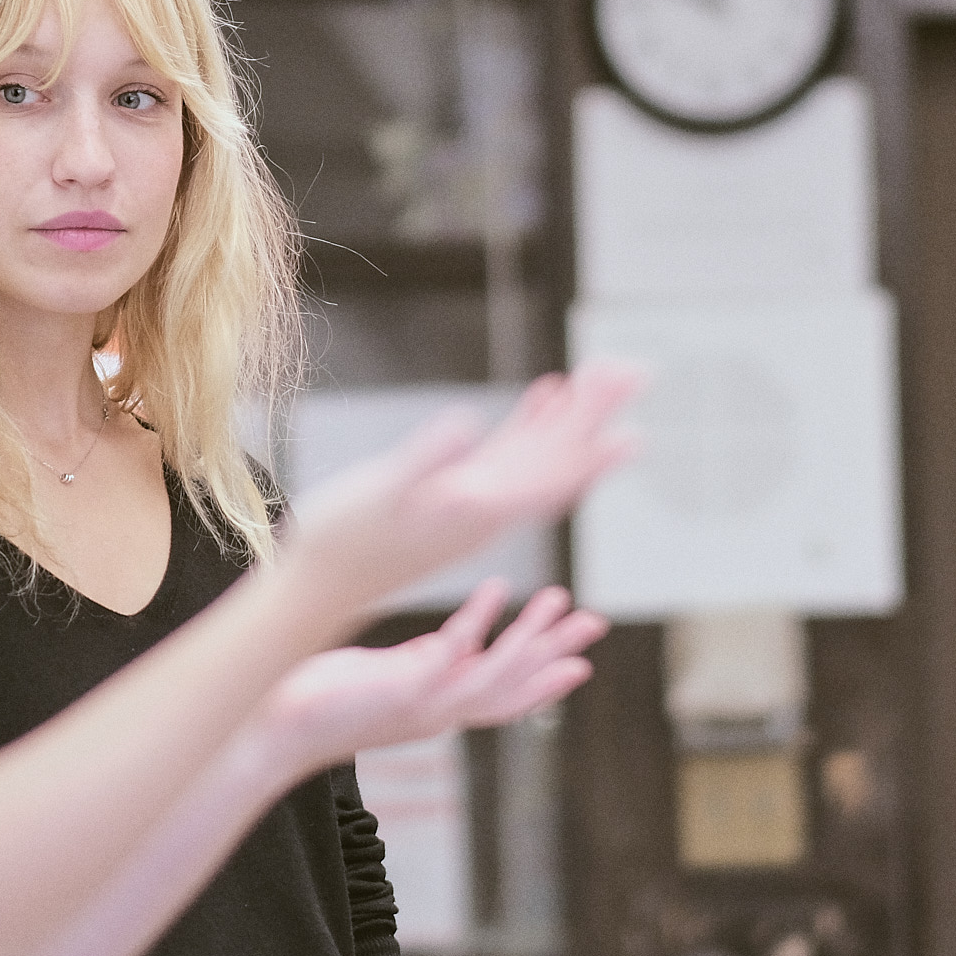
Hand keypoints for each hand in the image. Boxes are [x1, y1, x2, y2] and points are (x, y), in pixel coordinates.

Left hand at [257, 581, 606, 772]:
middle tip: (594, 624)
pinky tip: (493, 592)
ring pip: (493, 676)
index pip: (506, 698)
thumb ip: (421, 665)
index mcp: (437, 709)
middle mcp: (438, 714)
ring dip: (529, 639)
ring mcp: (420, 707)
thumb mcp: (384, 679)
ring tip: (556, 600)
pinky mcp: (398, 693)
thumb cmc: (321, 702)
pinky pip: (446, 657)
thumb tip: (446, 648)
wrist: (273, 729)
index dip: (546, 680)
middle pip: (515, 688)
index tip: (582, 662)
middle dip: (556, 655)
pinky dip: (473, 627)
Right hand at [282, 364, 638, 613]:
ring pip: (540, 455)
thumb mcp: (381, 492)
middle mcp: (490, 509)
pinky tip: (546, 396)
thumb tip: (467, 424)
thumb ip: (426, 460)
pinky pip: (511, 455)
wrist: (320, 583)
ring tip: (603, 376)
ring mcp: (475, 502)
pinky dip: (533, 425)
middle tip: (635, 372)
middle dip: (595, 415)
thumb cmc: (344, 539)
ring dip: (572, 418)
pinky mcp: (455, 494)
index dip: (590, 436)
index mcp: (481, 508)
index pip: (553, 470)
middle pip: (560, 459)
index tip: (628, 407)